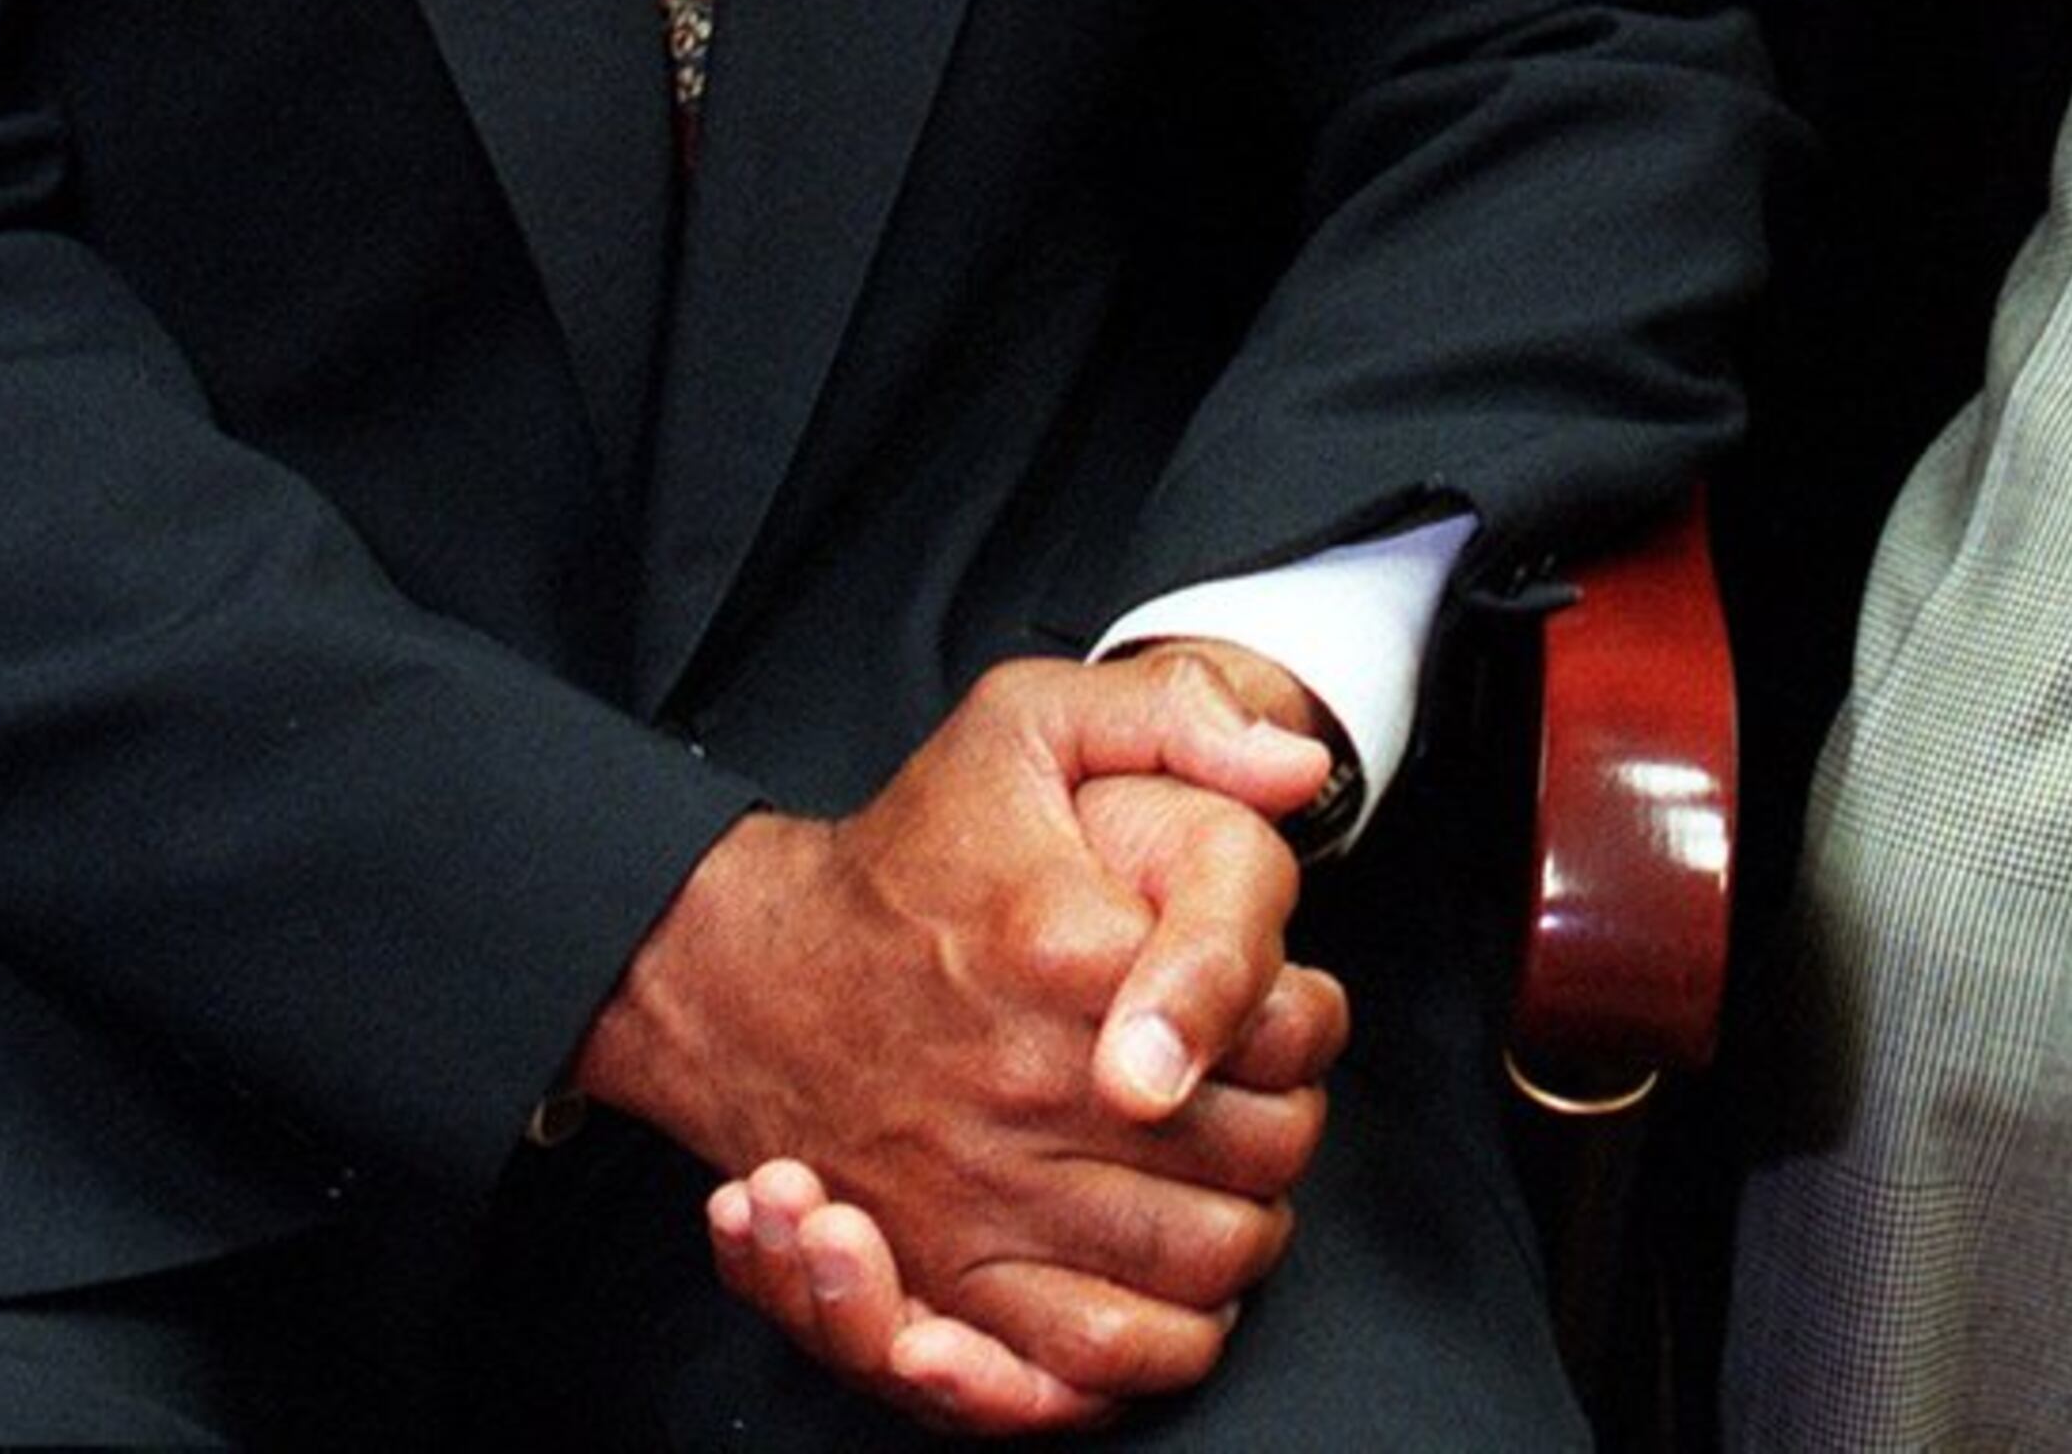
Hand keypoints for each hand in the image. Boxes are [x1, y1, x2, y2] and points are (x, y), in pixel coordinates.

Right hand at [585, 647, 1347, 1420]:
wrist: (760, 971)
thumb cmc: (916, 848)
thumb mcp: (1035, 722)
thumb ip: (1180, 715)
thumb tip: (1299, 769)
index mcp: (1070, 947)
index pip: (1278, 1014)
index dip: (1311, 1011)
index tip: (1286, 996)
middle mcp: (1033, 1085)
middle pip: (1263, 1148)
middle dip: (1293, 1115)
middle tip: (1264, 1085)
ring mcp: (990, 1193)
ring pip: (1203, 1262)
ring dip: (1249, 1225)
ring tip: (1231, 1172)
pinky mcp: (952, 1274)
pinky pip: (1097, 1356)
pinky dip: (1165, 1340)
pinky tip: (1179, 1281)